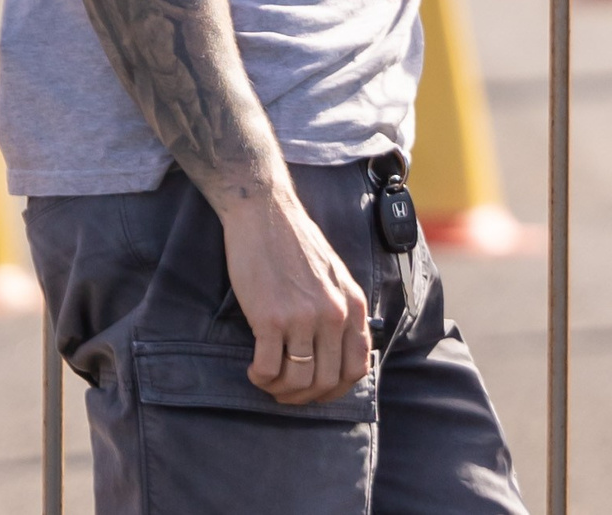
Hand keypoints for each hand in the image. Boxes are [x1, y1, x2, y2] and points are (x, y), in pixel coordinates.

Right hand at [223, 191, 370, 405]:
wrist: (267, 214)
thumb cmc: (297, 245)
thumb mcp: (337, 278)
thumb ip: (342, 312)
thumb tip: (338, 355)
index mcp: (354, 305)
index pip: (357, 368)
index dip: (335, 390)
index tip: (315, 390)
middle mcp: (334, 314)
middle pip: (325, 382)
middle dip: (302, 397)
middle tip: (283, 391)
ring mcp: (303, 317)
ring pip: (298, 381)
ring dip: (279, 391)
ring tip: (267, 380)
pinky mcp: (270, 317)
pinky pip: (268, 369)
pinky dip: (260, 377)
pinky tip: (254, 368)